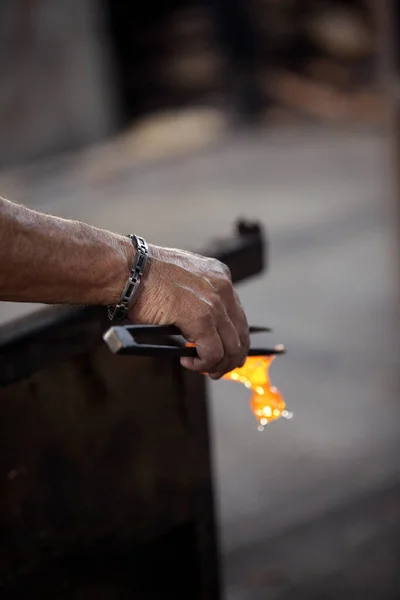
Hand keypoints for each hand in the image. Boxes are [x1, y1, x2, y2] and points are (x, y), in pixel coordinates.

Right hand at [129, 244, 249, 377]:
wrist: (127, 270)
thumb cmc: (142, 275)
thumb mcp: (181, 280)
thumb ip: (196, 299)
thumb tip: (197, 329)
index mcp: (219, 275)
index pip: (237, 314)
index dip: (234, 339)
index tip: (227, 352)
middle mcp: (222, 286)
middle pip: (240, 333)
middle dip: (231, 357)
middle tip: (217, 369)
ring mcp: (214, 302)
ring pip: (231, 347)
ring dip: (218, 364)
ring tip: (203, 369)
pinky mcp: (202, 318)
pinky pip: (213, 352)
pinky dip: (203, 364)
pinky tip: (189, 362)